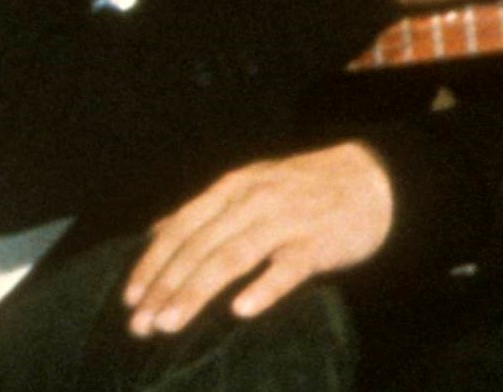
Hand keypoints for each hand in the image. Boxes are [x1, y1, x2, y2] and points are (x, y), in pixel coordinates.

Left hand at [123, 142, 392, 337]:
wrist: (373, 178)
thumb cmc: (303, 189)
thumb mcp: (250, 186)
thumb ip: (206, 210)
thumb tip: (157, 232)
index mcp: (232, 187)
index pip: (181, 227)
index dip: (153, 263)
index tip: (129, 298)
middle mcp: (252, 201)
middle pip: (200, 247)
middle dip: (165, 287)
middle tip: (140, 325)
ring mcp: (286, 221)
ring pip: (232, 258)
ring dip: (196, 292)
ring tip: (170, 324)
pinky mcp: (318, 243)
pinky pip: (287, 269)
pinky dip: (263, 289)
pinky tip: (240, 312)